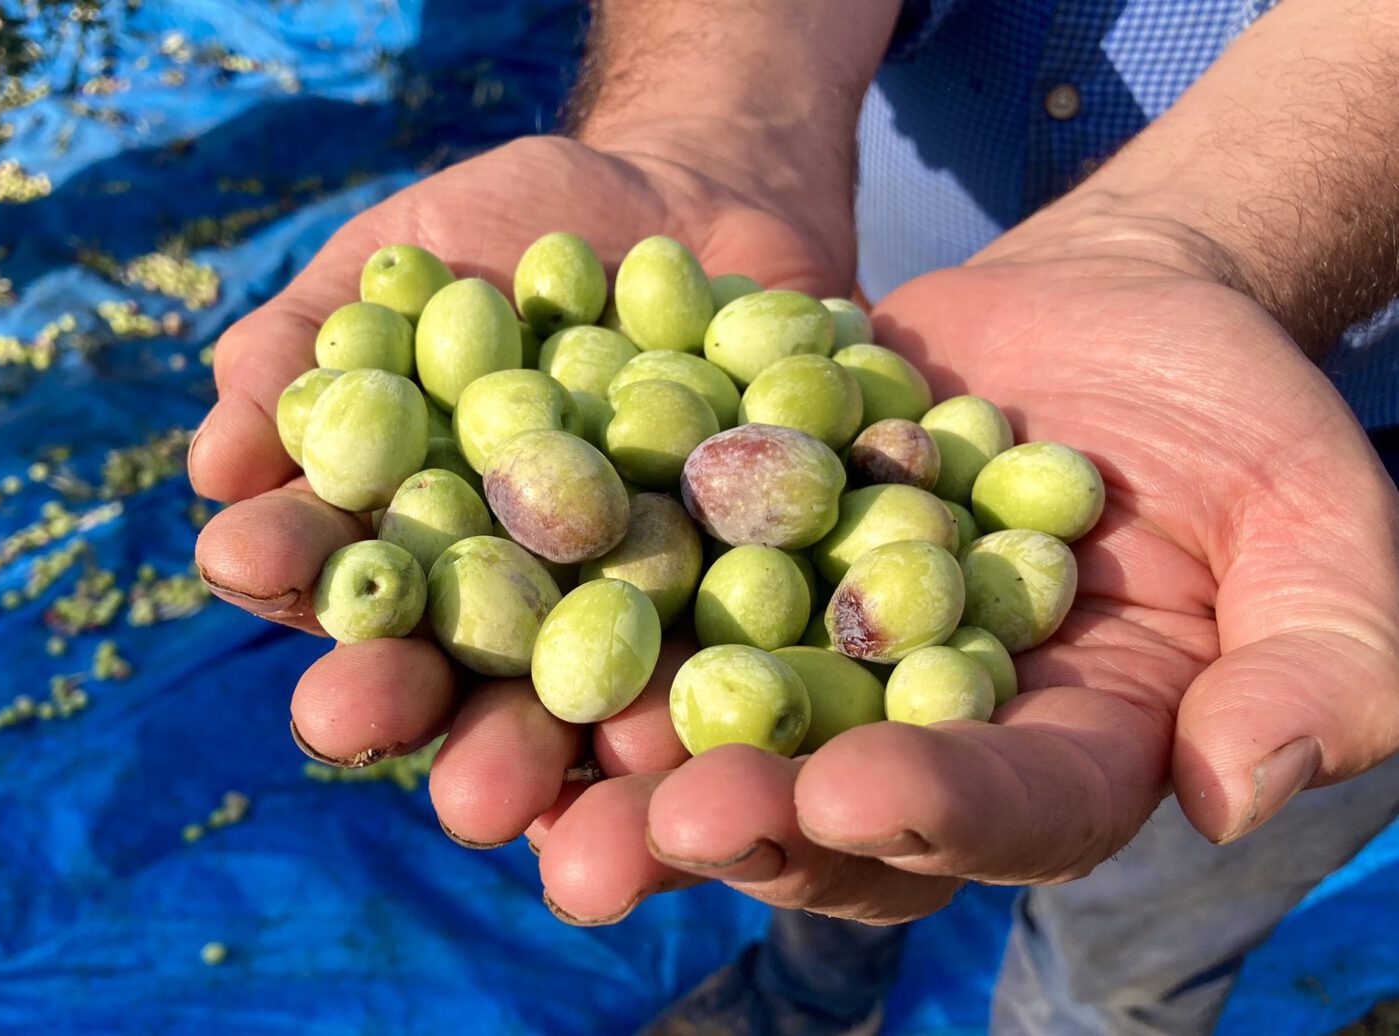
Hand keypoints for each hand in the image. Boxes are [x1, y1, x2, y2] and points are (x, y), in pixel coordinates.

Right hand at [189, 127, 854, 855]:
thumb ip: (311, 340)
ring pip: (597, 694)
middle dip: (416, 704)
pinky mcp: (753, 596)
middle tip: (373, 740)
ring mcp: (638, 603)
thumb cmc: (524, 226)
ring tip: (532, 783)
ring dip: (558, 742)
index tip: (242, 555)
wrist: (705, 191)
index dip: (295, 560)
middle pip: (464, 667)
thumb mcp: (411, 253)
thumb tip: (215, 463)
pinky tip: (691, 719)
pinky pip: (741, 647)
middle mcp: (521, 592)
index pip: (346, 560)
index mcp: (420, 531)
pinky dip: (721, 679)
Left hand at [530, 204, 1398, 924]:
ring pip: (704, 722)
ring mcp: (814, 650)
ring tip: (497, 776)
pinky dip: (574, 600)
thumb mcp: (1323, 534)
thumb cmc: (1241, 426)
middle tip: (615, 840)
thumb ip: (1318, 668)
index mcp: (1059, 760)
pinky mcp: (741, 557)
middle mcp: (915, 733)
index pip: (1000, 813)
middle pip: (816, 804)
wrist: (1114, 310)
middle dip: (719, 822)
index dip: (928, 812)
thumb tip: (1245, 789)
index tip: (845, 796)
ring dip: (599, 754)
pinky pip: (655, 589)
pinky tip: (481, 606)